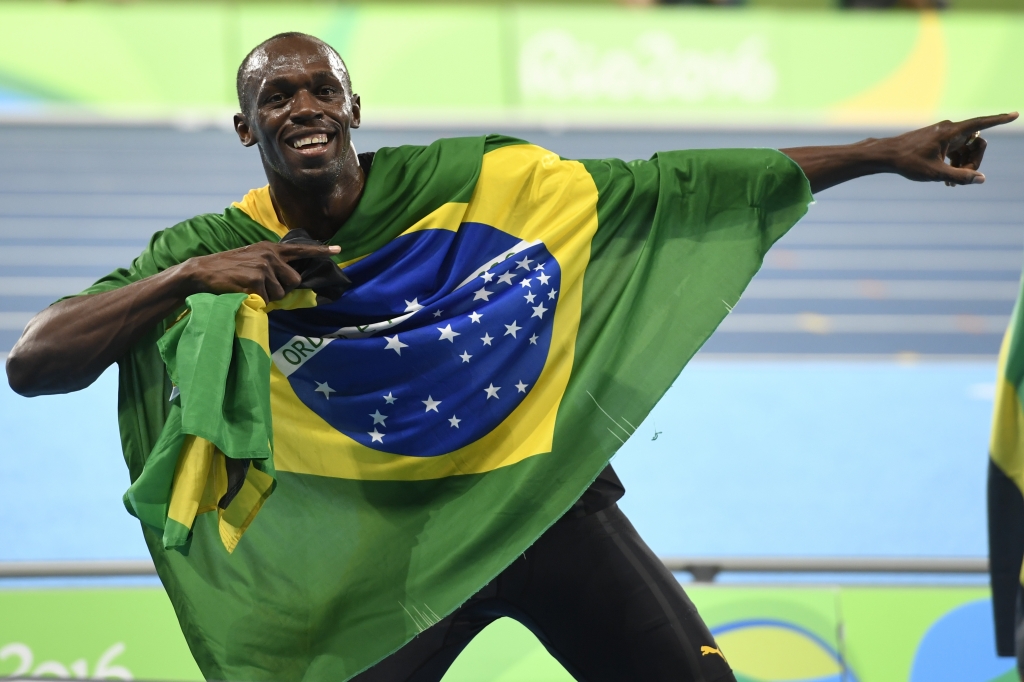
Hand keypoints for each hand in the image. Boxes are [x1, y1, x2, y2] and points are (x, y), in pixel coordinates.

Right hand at [180, 241, 340, 302]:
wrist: (202, 271)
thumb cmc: (228, 269)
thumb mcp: (252, 258)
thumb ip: (272, 264)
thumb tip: (291, 281)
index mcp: (270, 248)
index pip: (300, 249)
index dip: (320, 251)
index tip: (339, 250)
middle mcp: (270, 254)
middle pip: (294, 281)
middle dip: (282, 289)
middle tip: (261, 287)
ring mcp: (264, 266)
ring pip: (280, 293)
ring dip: (267, 297)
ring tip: (249, 288)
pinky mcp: (256, 278)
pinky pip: (267, 299)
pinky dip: (256, 301)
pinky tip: (243, 292)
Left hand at [884, 112, 1017, 185]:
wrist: (886, 156)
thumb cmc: (908, 162)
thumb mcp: (935, 173)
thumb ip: (959, 176)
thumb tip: (981, 179)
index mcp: (951, 132)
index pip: (981, 123)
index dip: (1000, 120)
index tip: (1015, 115)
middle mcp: (949, 130)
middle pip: (976, 143)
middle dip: (975, 161)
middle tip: (963, 178)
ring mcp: (944, 135)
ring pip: (966, 149)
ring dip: (965, 166)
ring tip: (952, 184)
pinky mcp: (938, 141)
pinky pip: (956, 151)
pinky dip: (956, 164)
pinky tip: (948, 181)